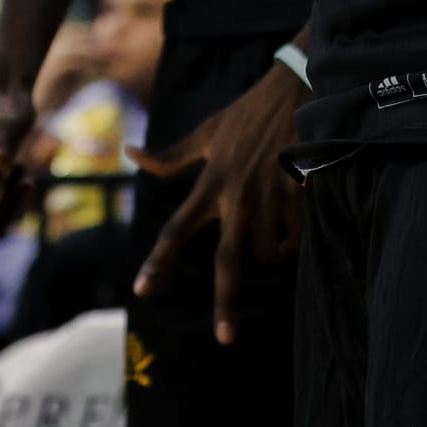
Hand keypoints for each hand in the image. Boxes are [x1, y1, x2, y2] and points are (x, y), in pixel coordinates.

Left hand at [131, 58, 303, 343]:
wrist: (293, 87)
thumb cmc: (246, 114)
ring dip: (268, 256)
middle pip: (227, 259)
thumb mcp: (206, 132)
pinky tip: (292, 230)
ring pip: (266, 253)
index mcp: (210, 181)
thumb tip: (129, 152)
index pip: (175, 227)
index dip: (157, 260)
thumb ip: (170, 156)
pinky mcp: (297, 193)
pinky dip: (291, 242)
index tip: (140, 290)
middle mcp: (236, 195)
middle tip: (224, 339)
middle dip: (225, 301)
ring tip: (272, 242)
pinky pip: (294, 237)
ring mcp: (268, 196)